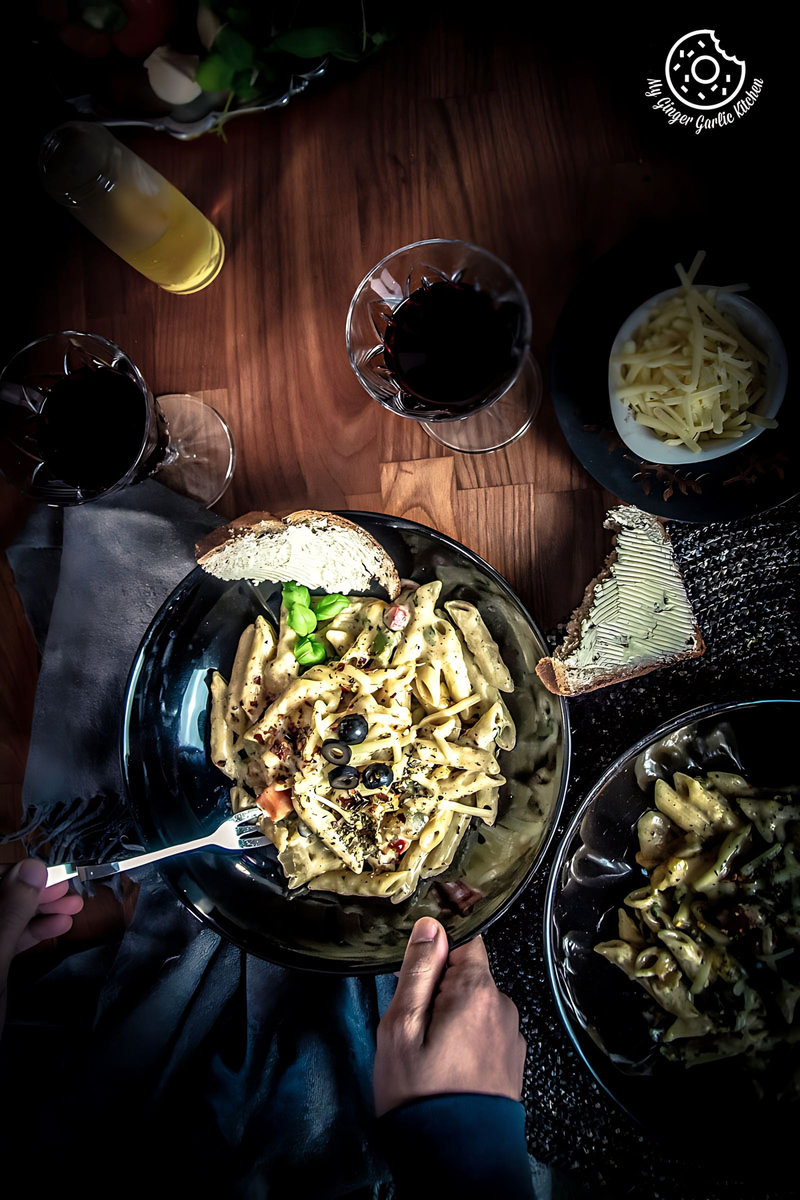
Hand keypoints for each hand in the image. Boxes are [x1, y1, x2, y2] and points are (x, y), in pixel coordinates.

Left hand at [0, 857, 83, 1033]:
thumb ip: (8, 913)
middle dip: (32, 892)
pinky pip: (6, 940)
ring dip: (38, 911)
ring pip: (4, 918)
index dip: (16, 873)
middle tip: (69, 890)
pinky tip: (59, 927)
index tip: (52, 875)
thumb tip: (32, 867)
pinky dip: (32, 932)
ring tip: (73, 908)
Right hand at [374, 916, 525, 1116]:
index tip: (416, 969)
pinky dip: (467, 1040)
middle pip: (468, 975)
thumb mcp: (402, 1027)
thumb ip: (419, 972)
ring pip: (475, 1006)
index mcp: (478, 990)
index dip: (438, 946)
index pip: (465, 938)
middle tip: (413, 1023)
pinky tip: (447, 1068)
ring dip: (453, 1017)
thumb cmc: (420, 1091)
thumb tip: (431, 926)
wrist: (457, 1160)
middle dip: (440, 988)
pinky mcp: (512, 1063)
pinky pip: (485, 1033)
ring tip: (428, 1053)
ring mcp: (511, 1036)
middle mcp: (503, 1006)